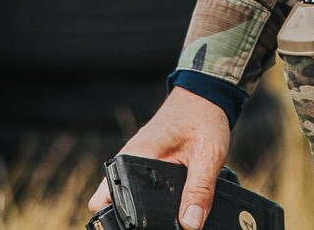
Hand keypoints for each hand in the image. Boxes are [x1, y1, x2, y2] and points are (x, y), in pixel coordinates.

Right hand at [87, 86, 232, 228]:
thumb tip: (190, 224)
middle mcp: (129, 159)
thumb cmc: (203, 118)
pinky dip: (149, 199)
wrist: (204, 97)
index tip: (143, 228)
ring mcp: (135, 161)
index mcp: (136, 157)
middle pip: (111, 201)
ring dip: (141, 208)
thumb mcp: (208, 155)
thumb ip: (200, 190)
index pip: (105, 198)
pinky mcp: (145, 163)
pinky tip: (169, 206)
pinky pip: (137, 187)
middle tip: (158, 223)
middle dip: (128, 217)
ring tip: (165, 216)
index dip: (120, 220)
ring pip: (124, 194)